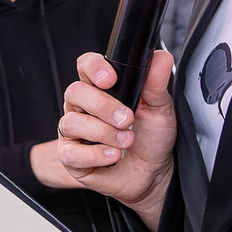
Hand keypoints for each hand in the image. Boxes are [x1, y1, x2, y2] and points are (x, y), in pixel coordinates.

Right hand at [55, 49, 178, 228]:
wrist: (154, 173)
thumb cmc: (153, 139)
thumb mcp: (160, 109)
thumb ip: (156, 82)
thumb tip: (161, 57)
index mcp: (101, 89)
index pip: (85, 66)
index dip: (93, 68)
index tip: (110, 79)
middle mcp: (83, 107)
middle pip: (75, 92)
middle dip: (103, 106)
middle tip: (127, 119)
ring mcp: (74, 132)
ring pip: (72, 122)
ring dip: (104, 132)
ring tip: (127, 141)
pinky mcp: (71, 157)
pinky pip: (71, 152)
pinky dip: (95, 154)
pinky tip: (113, 155)